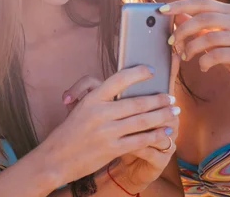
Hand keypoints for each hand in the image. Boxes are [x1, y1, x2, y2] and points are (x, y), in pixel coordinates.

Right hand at [38, 66, 179, 188]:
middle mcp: (100, 113)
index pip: (118, 79)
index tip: (152, 71)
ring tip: (174, 113)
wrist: (55, 159)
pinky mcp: (112, 149)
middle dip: (159, 99)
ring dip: (162, 116)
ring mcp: (107, 132)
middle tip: (171, 98)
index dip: (138, 73)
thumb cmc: (67, 133)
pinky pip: (140, 140)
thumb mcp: (78, 109)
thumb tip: (121, 92)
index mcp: (91, 99)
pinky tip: (165, 132)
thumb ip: (97, 99)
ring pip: (142, 121)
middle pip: (137, 103)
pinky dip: (155, 135)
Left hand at [160, 0, 229, 91]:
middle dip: (182, 30)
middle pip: (203, 18)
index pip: (201, 2)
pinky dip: (204, 61)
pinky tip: (202, 66)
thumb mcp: (210, 36)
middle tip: (170, 41)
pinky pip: (217, 55)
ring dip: (191, 48)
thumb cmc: (228, 52)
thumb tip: (175, 14)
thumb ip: (195, 24)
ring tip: (185, 57)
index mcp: (228, 11)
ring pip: (209, 37)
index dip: (180, 5)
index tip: (161, 10)